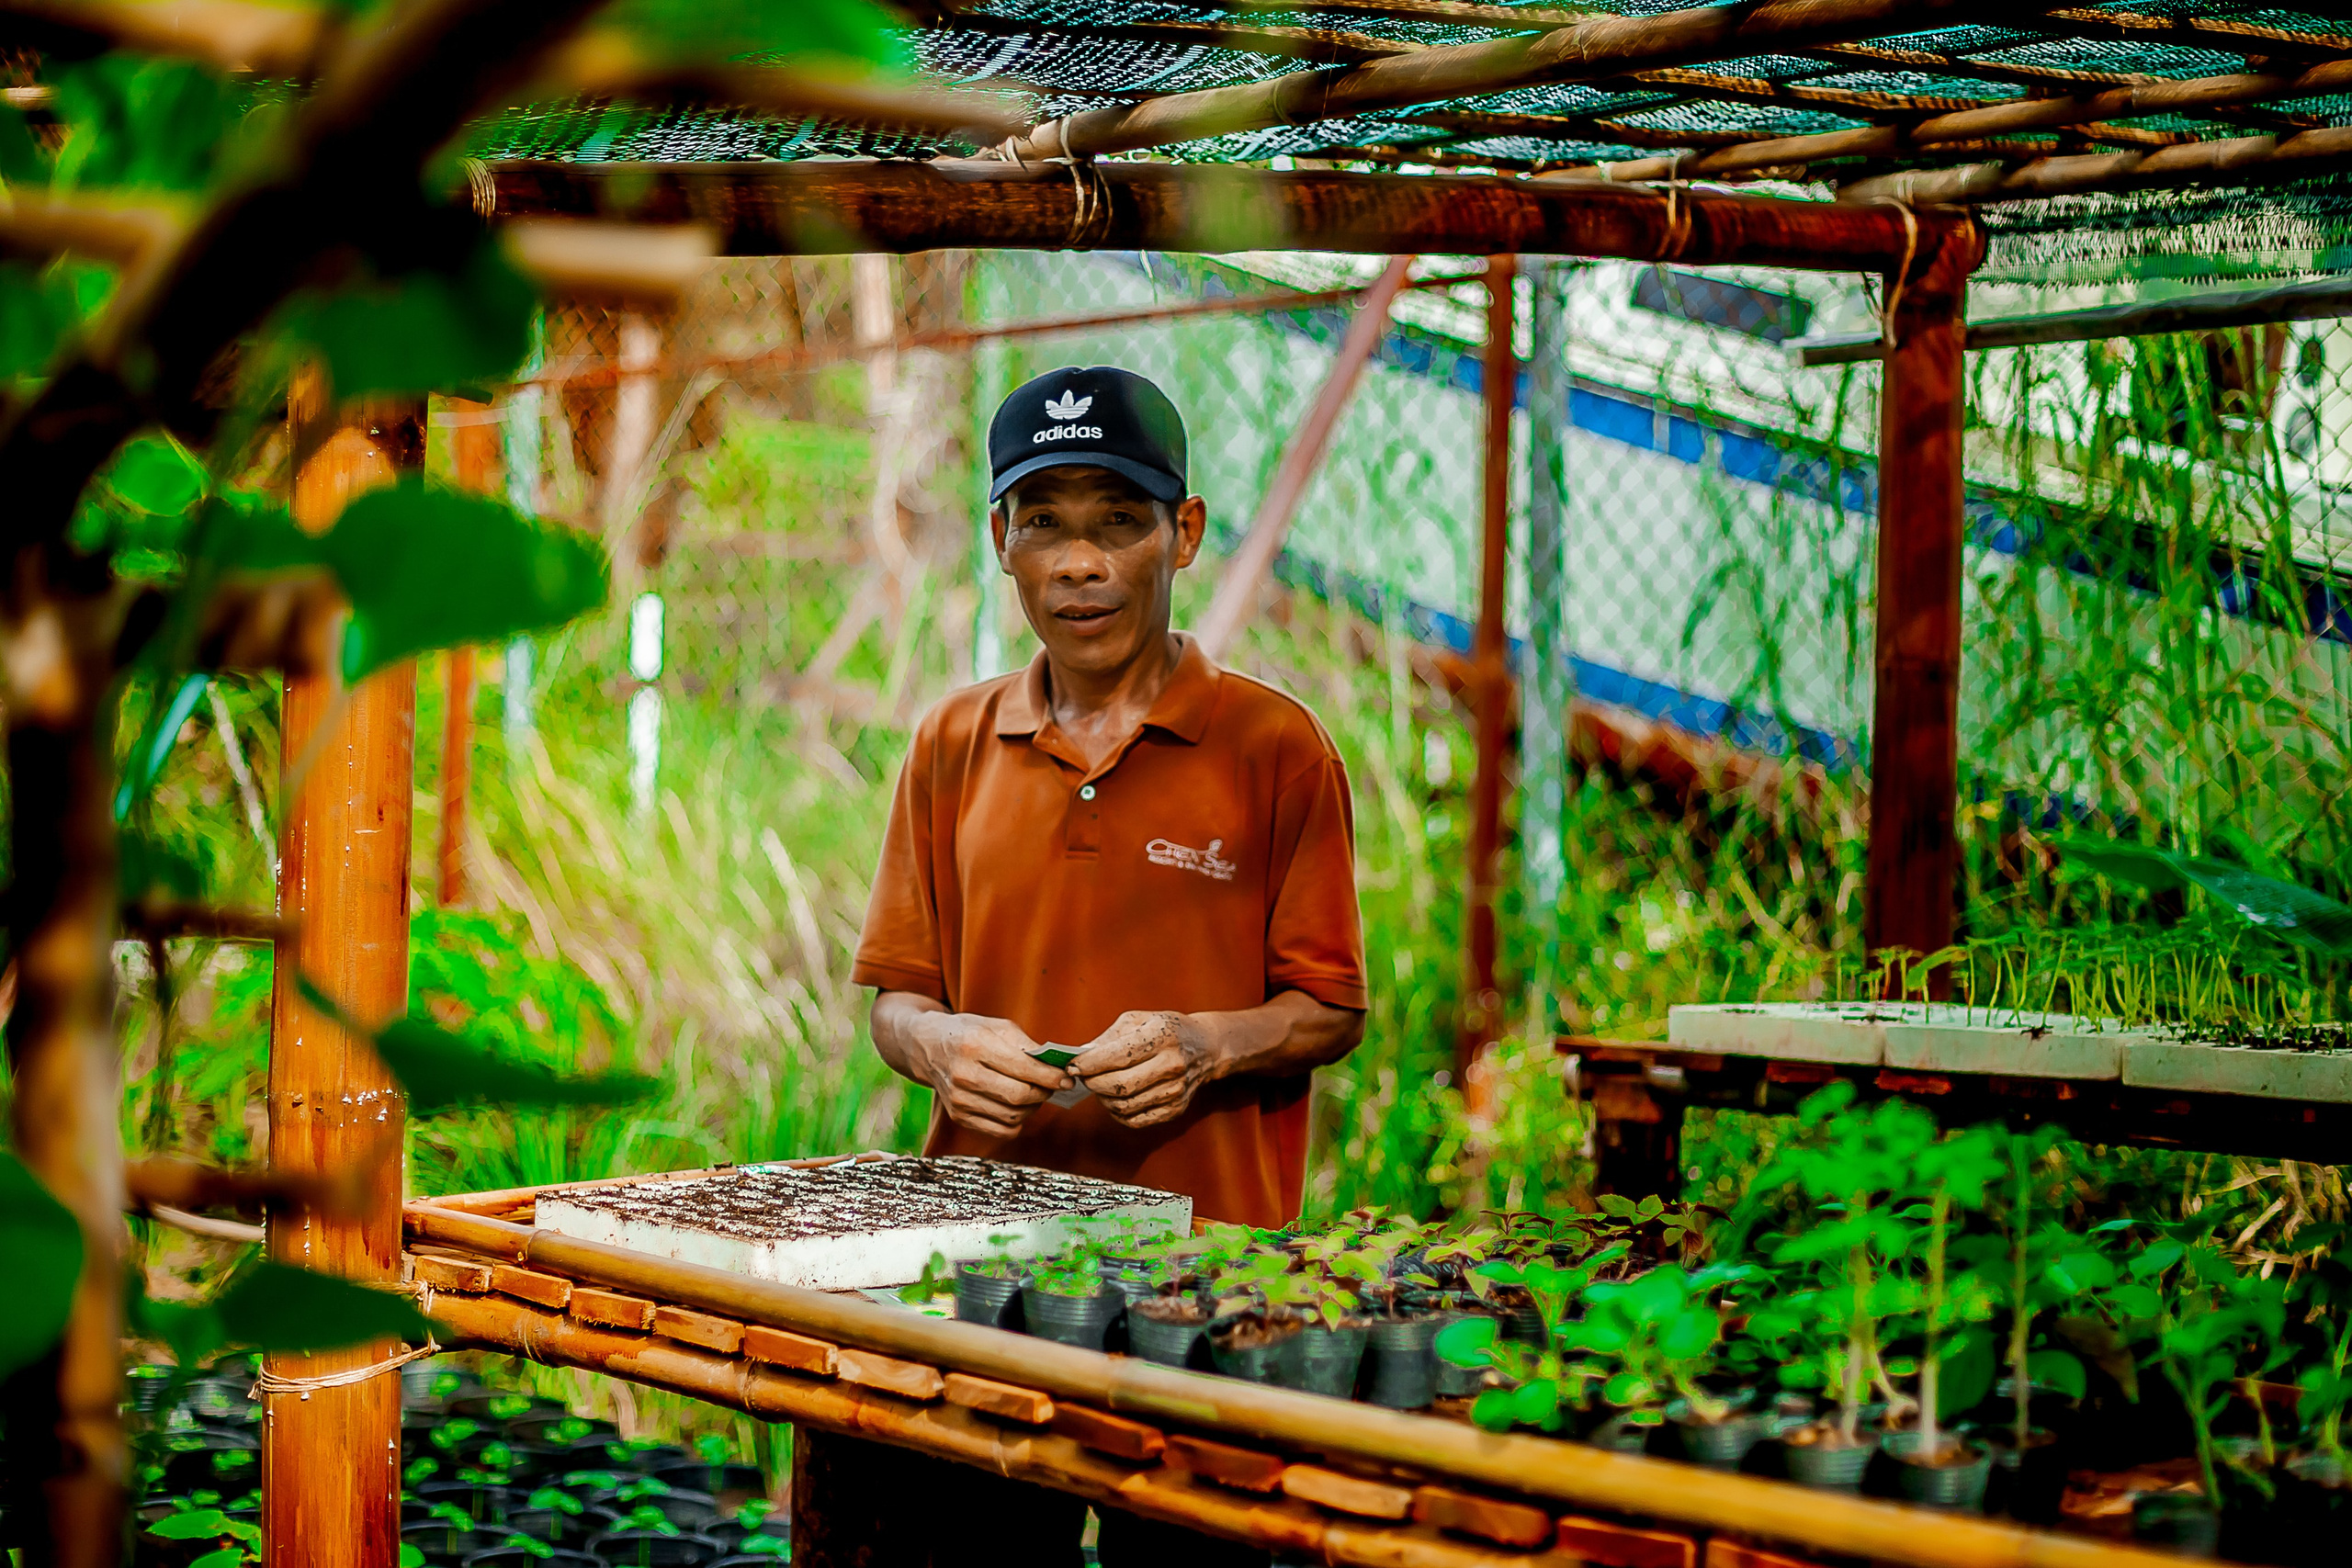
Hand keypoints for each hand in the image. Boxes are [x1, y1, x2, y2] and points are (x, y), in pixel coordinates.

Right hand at [909, 1012, 1068, 1139]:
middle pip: (1019, 1096)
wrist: (927, 1046)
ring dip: (1032, 1108)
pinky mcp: (958, 1116)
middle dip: (1044, 1093)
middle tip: (1054, 1086)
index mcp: (975, 1045)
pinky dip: (1017, 1121)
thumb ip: (1026, 1045)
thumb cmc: (969, 1033)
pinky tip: (1019, 1107)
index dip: (1051, 1076)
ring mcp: (959, 1099)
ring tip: (1035, 1093)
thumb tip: (1056, 1067)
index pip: (1023, 1068)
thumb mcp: (996, 1026)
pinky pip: (1000, 1130)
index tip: (1067, 1078)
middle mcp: (964, 1074)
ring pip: (1012, 1116)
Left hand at [1070, 1011, 1219, 1128]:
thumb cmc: (1167, 1030)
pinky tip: (1114, 1098)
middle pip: (1120, 1085)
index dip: (1090, 1063)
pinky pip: (1135, 1119)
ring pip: (1125, 1105)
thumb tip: (1080, 1056)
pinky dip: (1117, 1112)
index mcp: (1163, 1036)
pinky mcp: (1175, 1109)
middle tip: (1082, 1077)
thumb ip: (1108, 1038)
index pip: (1118, 1056)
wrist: (1206, 1048)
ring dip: (1103, 1099)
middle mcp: (1172, 1064)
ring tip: (1099, 1086)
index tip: (1073, 1065)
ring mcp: (1176, 1090)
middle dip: (1093, 1083)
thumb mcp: (1139, 1020)